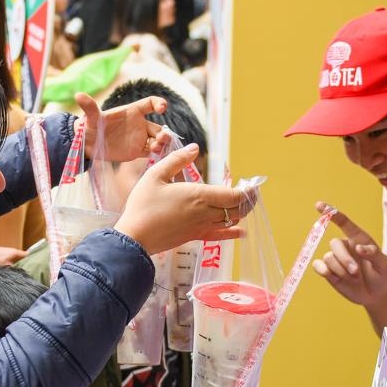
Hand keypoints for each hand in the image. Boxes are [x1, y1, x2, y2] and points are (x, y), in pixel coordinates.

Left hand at [76, 90, 167, 162]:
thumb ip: (89, 107)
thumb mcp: (91, 118)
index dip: (159, 103)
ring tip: (156, 148)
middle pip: (158, 126)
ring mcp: (140, 138)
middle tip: (160, 139)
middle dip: (163, 132)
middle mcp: (139, 124)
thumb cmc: (90, 127)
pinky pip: (153, 151)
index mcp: (132, 111)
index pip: (150, 103)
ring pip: (158, 139)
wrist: (89, 145)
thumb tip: (78, 95)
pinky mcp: (139, 151)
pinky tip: (156, 155)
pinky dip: (158, 153)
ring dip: (162, 143)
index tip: (163, 108)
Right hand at [114, 144, 251, 253]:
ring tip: (245, 203)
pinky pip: (220, 236)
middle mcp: (205, 213)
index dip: (247, 191)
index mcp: (198, 196)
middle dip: (248, 200)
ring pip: (231, 221)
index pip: (234, 195)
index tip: (252, 184)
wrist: (134, 237)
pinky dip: (234, 233)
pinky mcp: (195, 237)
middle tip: (251, 192)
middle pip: (237, 209)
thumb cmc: (143, 205)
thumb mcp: (155, 175)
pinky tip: (242, 232)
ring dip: (241, 212)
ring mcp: (201, 227)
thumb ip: (176, 160)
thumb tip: (194, 148)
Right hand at [310, 205, 386, 308]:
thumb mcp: (385, 265)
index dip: (331, 213)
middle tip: (356, 272)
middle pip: (334, 243)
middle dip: (345, 259)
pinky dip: (323, 271)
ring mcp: (335, 259)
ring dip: (341, 270)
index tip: (319, 205)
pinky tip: (332, 276)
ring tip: (353, 279)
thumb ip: (374, 254)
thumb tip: (358, 248)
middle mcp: (345, 246)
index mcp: (359, 239)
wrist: (375, 295)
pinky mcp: (328, 272)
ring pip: (328, 258)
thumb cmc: (382, 275)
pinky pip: (318, 266)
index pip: (344, 222)